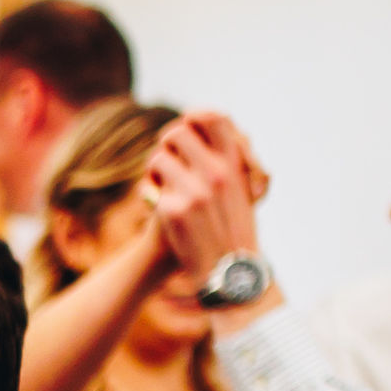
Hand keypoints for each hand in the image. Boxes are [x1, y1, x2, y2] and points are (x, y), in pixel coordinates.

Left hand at [141, 110, 266, 287]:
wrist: (225, 274)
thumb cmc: (232, 231)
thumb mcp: (241, 190)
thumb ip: (230, 161)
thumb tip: (207, 129)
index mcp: (235, 165)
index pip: (214, 118)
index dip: (194, 116)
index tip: (186, 124)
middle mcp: (217, 174)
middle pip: (177, 131)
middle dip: (167, 143)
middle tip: (167, 159)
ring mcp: (195, 191)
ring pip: (158, 157)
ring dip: (155, 170)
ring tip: (160, 184)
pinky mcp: (173, 210)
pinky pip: (148, 187)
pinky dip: (148, 193)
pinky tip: (154, 205)